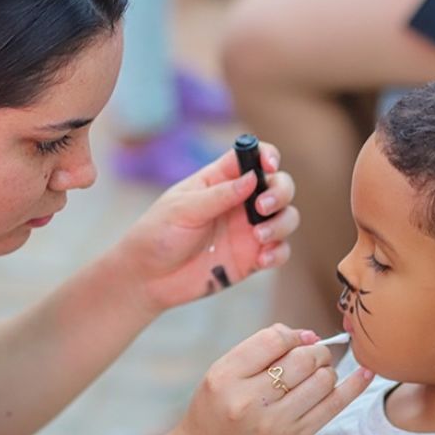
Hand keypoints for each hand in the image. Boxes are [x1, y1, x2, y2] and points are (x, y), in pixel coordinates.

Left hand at [115, 144, 298, 313]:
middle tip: (262, 208)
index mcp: (221, 180)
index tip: (269, 167)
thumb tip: (252, 179)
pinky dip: (278, 252)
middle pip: (279, 185)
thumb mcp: (183, 210)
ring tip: (259, 237)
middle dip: (281, 192)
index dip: (268, 156)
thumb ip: (218, 195)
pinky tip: (262, 259)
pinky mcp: (251, 258)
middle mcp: (240, 202)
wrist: (147, 279)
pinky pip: (279, 251)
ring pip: (286, 217)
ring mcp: (248, 230)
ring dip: (281, 223)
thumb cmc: (157, 235)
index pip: (254, 156)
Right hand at [170, 323, 374, 434]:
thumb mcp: (220, 376)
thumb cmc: (214, 415)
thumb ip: (258, 352)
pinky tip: (364, 373)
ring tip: (315, 376)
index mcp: (225, 377)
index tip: (294, 341)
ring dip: (326, 370)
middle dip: (314, 351)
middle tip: (310, 357)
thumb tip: (309, 335)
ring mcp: (274, 423)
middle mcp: (249, 401)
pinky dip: (353, 386)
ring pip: (322, 380)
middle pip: (302, 358)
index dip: (291, 335)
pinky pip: (334, 406)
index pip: (273, 339)